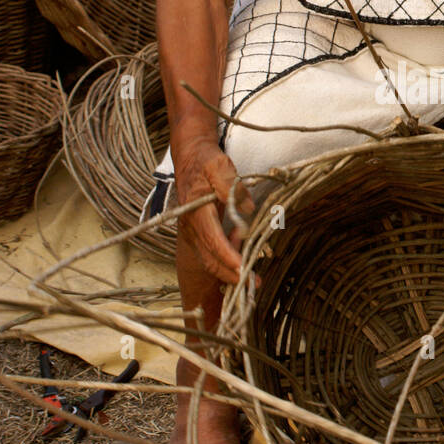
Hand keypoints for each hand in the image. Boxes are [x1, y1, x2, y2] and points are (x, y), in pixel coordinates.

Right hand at [173, 132, 257, 284]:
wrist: (191, 159)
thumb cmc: (206, 162)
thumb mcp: (219, 165)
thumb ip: (231, 186)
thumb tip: (247, 207)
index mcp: (197, 212)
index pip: (212, 240)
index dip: (228, 256)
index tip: (243, 268)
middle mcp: (193, 227)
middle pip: (210, 258)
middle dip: (230, 274)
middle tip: (253, 284)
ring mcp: (195, 232)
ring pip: (210, 260)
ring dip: (230, 271)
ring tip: (252, 276)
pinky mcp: (200, 233)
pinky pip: (212, 252)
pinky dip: (227, 258)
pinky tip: (242, 246)